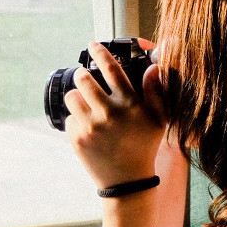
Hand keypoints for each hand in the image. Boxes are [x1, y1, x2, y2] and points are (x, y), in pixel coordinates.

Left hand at [64, 40, 166, 190]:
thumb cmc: (143, 146)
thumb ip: (156, 92)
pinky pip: (69, 118)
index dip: (100, 53)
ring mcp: (91, 127)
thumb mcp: (158, 120)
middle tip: (85, 77)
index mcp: (129, 104)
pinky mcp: (77, 139)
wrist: (127, 181)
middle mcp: (109, 113)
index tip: (92, 45)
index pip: (111, 69)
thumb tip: (154, 67)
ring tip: (85, 104)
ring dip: (76, 97)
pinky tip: (87, 128)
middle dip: (82, 75)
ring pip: (72, 97)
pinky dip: (75, 120)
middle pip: (84, 79)